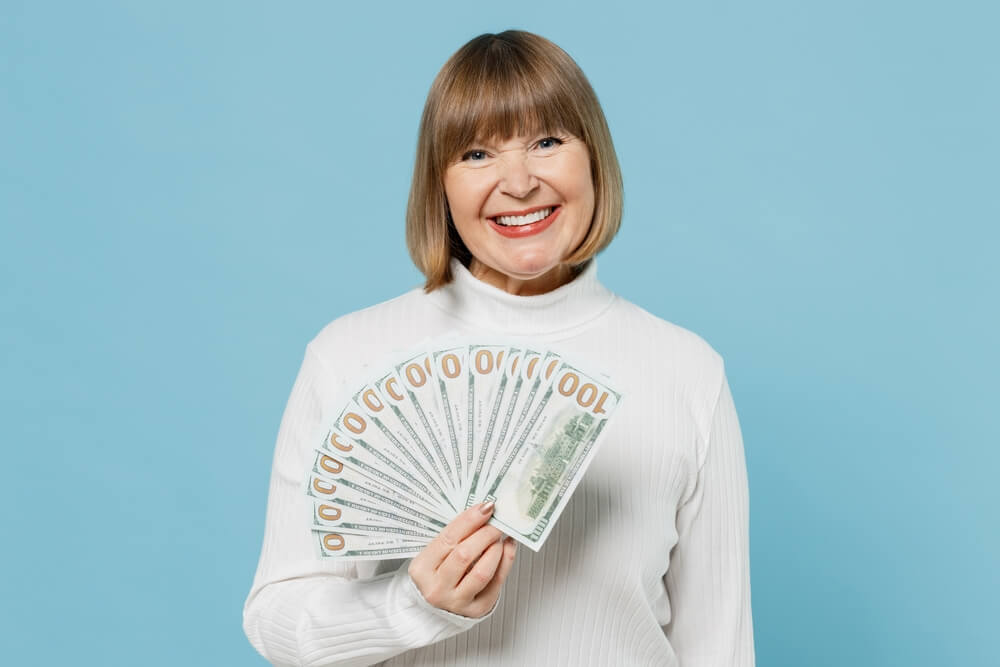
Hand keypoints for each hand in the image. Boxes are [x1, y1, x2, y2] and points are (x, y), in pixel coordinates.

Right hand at [408, 501, 517, 617]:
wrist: (433, 609)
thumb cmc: (436, 574)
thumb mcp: (434, 555)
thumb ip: (454, 537)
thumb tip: (483, 512)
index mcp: (422, 569)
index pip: (448, 539)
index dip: (470, 520)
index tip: (486, 507)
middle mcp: (437, 588)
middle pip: (465, 555)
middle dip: (485, 533)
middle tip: (497, 522)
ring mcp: (456, 602)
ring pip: (482, 572)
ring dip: (496, 549)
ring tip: (499, 537)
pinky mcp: (477, 610)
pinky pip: (496, 583)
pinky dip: (506, 561)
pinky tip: (507, 548)